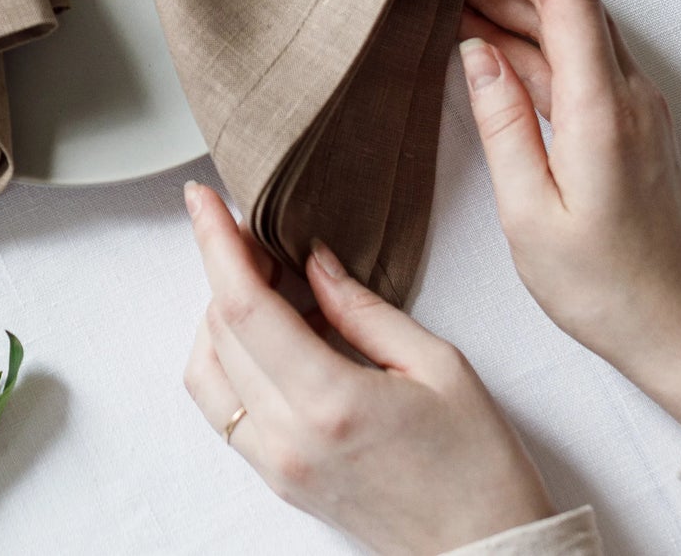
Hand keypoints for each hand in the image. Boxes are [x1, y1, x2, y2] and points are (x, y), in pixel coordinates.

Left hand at [181, 182, 553, 555]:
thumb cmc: (478, 466)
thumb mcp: (437, 365)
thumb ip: (362, 307)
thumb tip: (312, 260)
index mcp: (331, 403)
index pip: (244, 307)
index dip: (215, 244)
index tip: (201, 199)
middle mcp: (289, 439)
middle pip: (219, 330)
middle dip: (224, 267)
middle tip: (257, 233)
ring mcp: (277, 466)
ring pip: (206, 371)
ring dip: (218, 313)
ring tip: (261, 283)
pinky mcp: (278, 480)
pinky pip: (222, 409)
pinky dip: (227, 358)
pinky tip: (267, 335)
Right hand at [440, 0, 680, 424]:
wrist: (677, 330)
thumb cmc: (605, 288)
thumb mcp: (531, 214)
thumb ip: (502, 124)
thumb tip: (475, 51)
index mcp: (601, 110)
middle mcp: (622, 95)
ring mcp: (625, 106)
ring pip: (565, 22)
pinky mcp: (618, 123)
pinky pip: (568, 55)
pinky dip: (523, 30)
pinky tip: (483, 25)